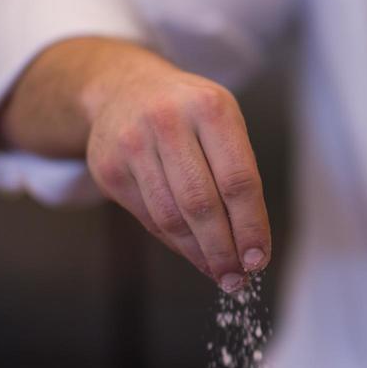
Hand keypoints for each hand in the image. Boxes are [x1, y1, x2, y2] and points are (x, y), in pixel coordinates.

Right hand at [85, 46, 269, 289]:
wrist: (123, 88)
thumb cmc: (188, 113)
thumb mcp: (222, 121)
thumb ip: (237, 172)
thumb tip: (249, 244)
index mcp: (210, 108)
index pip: (237, 180)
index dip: (250, 226)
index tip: (258, 258)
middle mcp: (168, 121)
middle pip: (202, 204)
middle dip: (223, 250)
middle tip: (237, 278)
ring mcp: (132, 143)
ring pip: (171, 217)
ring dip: (199, 254)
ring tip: (219, 272)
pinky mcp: (108, 167)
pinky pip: (148, 218)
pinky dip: (175, 243)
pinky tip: (193, 253)